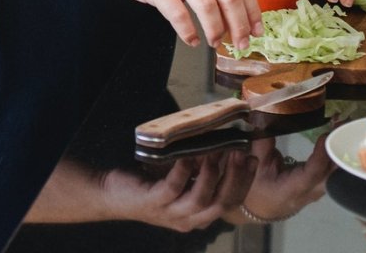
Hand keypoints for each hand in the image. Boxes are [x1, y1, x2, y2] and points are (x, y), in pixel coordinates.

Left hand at [97, 149, 256, 231]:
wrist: (113, 194)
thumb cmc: (150, 184)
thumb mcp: (181, 180)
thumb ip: (201, 172)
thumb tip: (223, 146)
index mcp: (199, 215)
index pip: (230, 203)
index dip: (244, 183)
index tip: (252, 159)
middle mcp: (189, 219)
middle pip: (221, 204)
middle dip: (234, 178)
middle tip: (240, 154)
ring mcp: (170, 212)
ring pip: (200, 199)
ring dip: (211, 174)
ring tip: (216, 153)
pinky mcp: (153, 202)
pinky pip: (173, 188)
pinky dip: (182, 171)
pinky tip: (187, 156)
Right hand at [103, 0, 260, 48]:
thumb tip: (235, 3)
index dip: (253, 11)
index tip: (256, 28)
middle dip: (240, 26)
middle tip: (240, 42)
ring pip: (207, 7)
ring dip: (215, 30)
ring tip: (214, 41)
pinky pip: (178, 14)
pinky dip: (188, 31)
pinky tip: (191, 38)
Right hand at [232, 134, 334, 223]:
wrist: (262, 208)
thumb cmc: (256, 187)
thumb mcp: (255, 165)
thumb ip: (263, 143)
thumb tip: (265, 118)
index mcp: (292, 189)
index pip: (313, 173)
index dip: (321, 155)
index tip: (325, 135)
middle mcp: (310, 192)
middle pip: (333, 174)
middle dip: (340, 151)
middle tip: (342, 126)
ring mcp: (318, 190)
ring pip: (337, 174)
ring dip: (342, 151)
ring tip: (342, 128)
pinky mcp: (321, 186)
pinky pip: (335, 173)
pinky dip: (339, 156)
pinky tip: (340, 139)